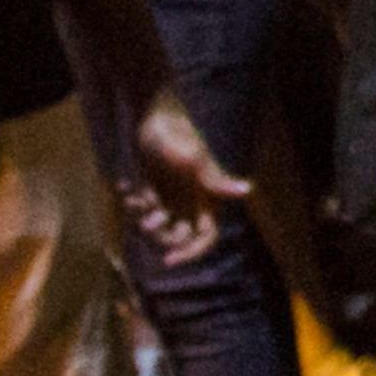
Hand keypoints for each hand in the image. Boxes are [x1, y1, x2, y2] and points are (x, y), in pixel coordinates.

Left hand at [115, 88, 246, 267]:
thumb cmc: (176, 134)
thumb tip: (249, 190)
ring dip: (143, 220)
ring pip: (158, 227)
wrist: (153, 115)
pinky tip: (127, 187)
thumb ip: (217, 179)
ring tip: (136, 199)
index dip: (191, 252)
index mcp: (206, 197)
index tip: (168, 260)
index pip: (206, 237)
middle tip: (147, 223)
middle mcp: (191, 201)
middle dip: (161, 236)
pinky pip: (142, 211)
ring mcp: (171, 197)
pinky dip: (133, 204)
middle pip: (179, 238)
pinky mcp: (153, 189)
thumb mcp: (194, 159)